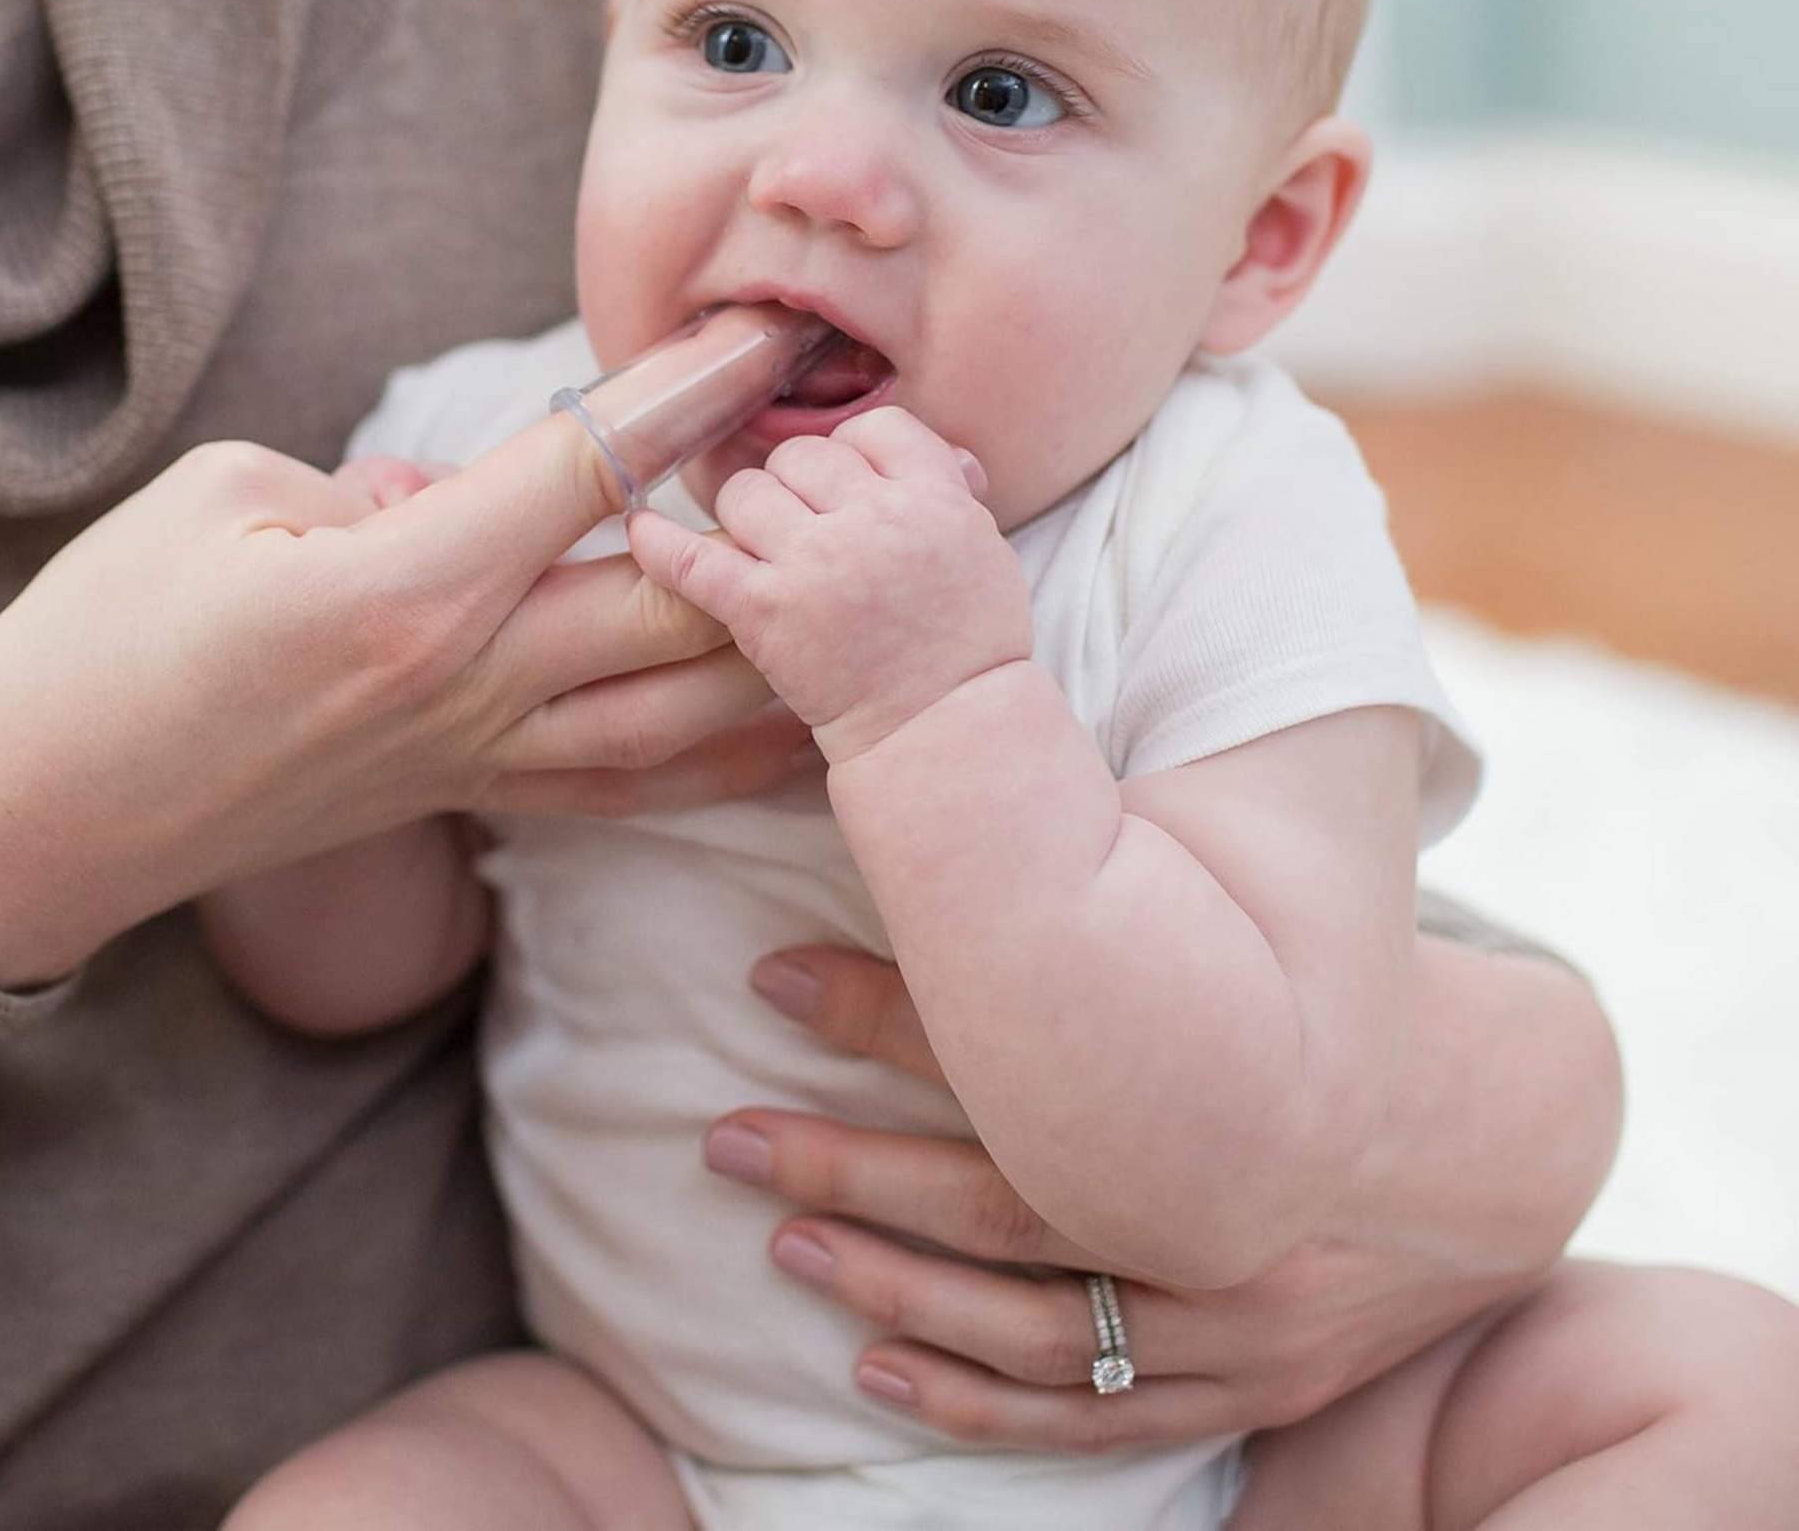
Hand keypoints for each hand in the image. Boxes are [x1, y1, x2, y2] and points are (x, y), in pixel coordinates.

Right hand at [0, 414, 802, 988]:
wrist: (46, 819)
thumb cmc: (104, 640)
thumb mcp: (224, 503)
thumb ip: (374, 485)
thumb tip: (466, 492)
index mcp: (407, 585)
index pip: (592, 467)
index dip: (691, 390)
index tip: (769, 331)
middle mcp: (470, 681)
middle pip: (679, 598)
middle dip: (780, 516)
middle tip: (863, 450)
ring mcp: (478, 756)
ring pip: (684, 712)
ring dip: (785, 646)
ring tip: (868, 585)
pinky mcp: (468, 798)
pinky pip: (631, 787)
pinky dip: (725, 756)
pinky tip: (796, 730)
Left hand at [628, 408, 1026, 763]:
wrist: (943, 730)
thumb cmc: (968, 647)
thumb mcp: (983, 549)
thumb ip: (945, 490)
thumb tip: (925, 452)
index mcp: (933, 497)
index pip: (873, 428)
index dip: (854, 452)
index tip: (849, 485)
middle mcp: (871, 519)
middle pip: (802, 455)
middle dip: (798, 486)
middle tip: (805, 528)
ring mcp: (814, 564)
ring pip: (746, 492)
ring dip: (747, 515)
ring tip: (763, 550)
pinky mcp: (764, 612)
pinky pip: (693, 560)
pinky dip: (659, 543)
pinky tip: (640, 531)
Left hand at [708, 945, 1566, 1451]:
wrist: (1501, 1141)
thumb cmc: (1341, 1002)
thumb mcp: (1253, 927)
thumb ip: (1131, 887)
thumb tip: (976, 810)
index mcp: (1216, 1083)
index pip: (1018, 1052)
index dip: (884, 1010)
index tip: (771, 972)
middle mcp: (1223, 1216)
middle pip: (1004, 1200)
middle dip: (852, 1167)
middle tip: (728, 1135)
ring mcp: (1241, 1324)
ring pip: (1035, 1326)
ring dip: (891, 1284)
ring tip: (781, 1236)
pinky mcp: (1252, 1391)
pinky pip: (1097, 1420)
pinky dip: (977, 1403)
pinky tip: (874, 1369)